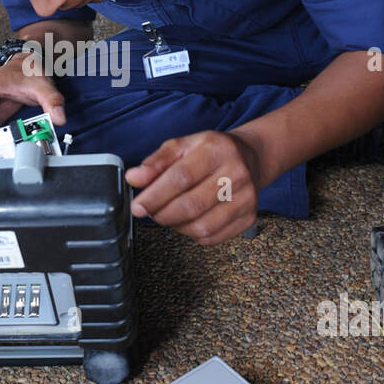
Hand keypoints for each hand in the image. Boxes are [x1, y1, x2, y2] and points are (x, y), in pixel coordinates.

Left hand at [125, 130, 260, 243]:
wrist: (249, 159)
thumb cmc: (210, 152)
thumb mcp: (182, 146)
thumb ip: (156, 162)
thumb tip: (134, 178)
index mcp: (216, 150)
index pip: (181, 177)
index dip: (155, 195)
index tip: (138, 206)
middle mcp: (236, 173)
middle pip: (191, 205)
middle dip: (162, 214)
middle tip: (150, 212)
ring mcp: (246, 198)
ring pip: (202, 226)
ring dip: (177, 226)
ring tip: (170, 214)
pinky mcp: (249, 218)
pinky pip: (213, 237)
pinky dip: (193, 234)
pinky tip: (190, 220)